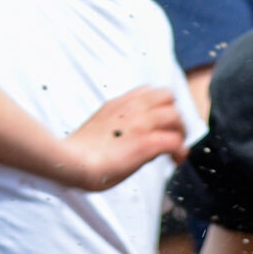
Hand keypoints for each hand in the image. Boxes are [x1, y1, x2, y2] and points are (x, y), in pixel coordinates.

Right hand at [64, 88, 185, 191]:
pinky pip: (176, 141)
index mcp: (118, 104)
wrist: (71, 162)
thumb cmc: (78, 153)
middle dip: (175, 115)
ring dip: (181, 133)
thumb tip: (126, 138)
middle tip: (173, 134)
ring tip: (177, 150)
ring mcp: (141, 124)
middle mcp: (132, 109)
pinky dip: (180, 150)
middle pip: (168, 96)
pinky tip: (176, 160)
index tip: (160, 123)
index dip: (160, 105)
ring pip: (176, 116)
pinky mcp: (146, 143)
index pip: (149, 91)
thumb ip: (114, 125)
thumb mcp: (97, 127)